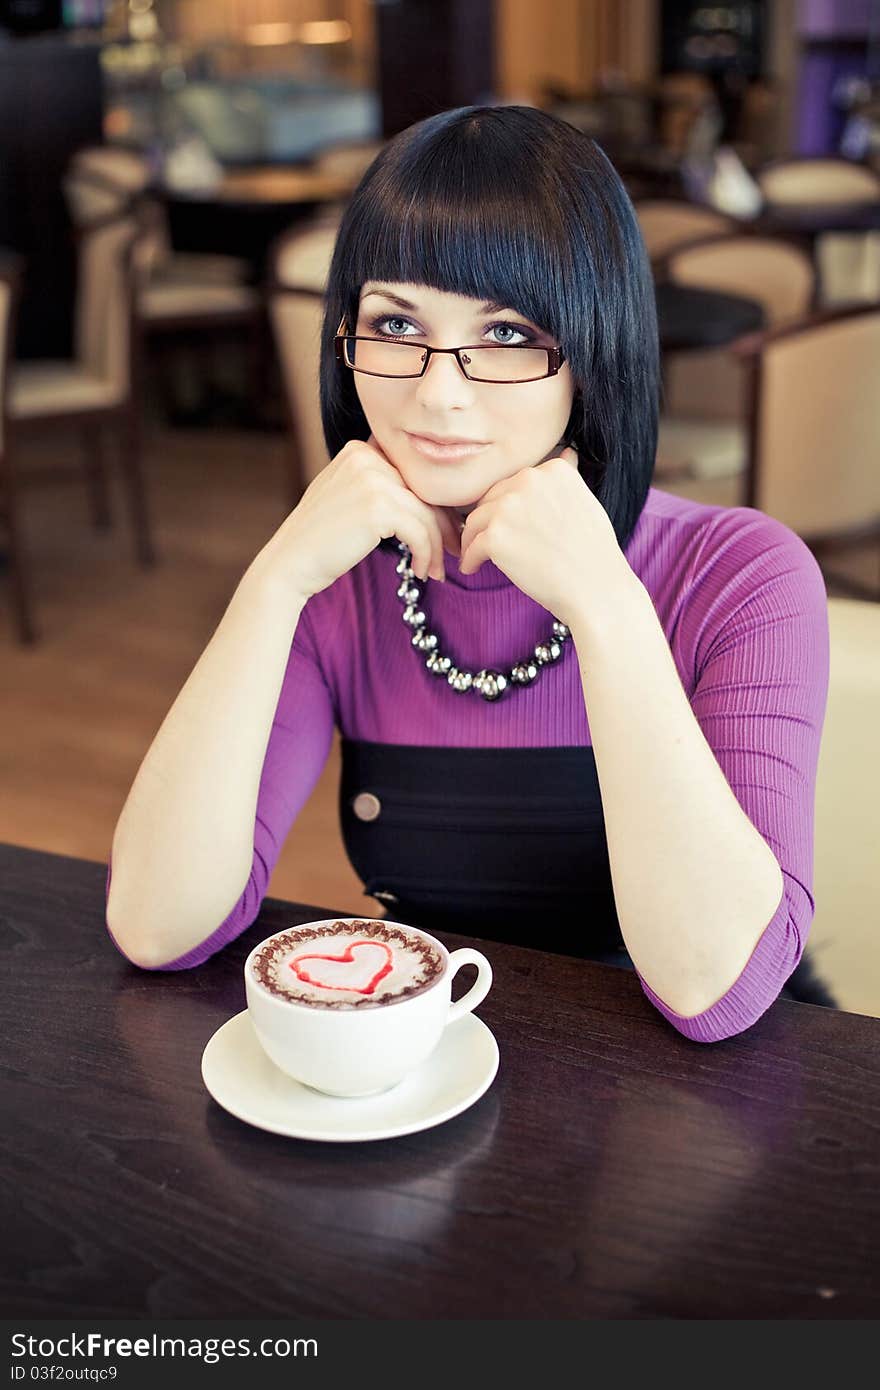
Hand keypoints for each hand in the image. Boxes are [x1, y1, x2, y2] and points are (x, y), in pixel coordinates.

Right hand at [252, 435, 462, 600]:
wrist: (290, 564)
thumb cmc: (320, 540)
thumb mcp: (346, 497)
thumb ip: (377, 485)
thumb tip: (428, 498)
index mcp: (359, 449)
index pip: (412, 474)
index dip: (433, 503)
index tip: (444, 531)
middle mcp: (366, 456)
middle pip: (423, 492)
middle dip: (443, 526)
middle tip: (452, 552)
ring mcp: (371, 479)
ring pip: (426, 514)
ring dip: (438, 547)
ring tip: (438, 570)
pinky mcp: (377, 507)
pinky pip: (420, 532)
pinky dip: (427, 555)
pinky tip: (422, 572)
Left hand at [457, 448, 631, 628]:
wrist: (596, 589)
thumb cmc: (593, 552)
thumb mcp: (585, 501)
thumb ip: (567, 477)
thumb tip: (566, 451)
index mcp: (552, 469)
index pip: (513, 484)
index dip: (509, 508)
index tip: (514, 528)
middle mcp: (529, 480)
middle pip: (490, 499)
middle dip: (488, 522)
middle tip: (491, 544)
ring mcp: (509, 507)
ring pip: (474, 521)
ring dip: (473, 539)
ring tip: (475, 556)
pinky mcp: (495, 537)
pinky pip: (471, 547)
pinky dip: (469, 560)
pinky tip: (472, 569)